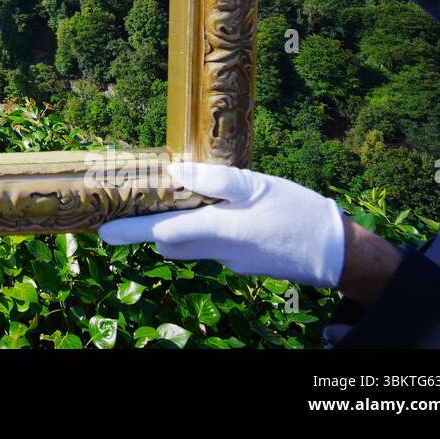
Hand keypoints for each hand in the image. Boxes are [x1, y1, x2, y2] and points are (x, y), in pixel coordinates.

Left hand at [98, 162, 345, 287]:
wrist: (336, 252)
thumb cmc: (297, 211)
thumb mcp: (258, 185)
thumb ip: (216, 179)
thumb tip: (178, 173)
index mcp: (218, 230)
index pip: (162, 231)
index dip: (130, 232)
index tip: (103, 234)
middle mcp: (219, 252)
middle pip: (171, 242)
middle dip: (155, 227)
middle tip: (144, 203)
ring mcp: (231, 263)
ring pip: (192, 247)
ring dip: (184, 228)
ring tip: (189, 200)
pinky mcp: (244, 265)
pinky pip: (215, 248)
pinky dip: (210, 232)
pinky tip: (228, 212)